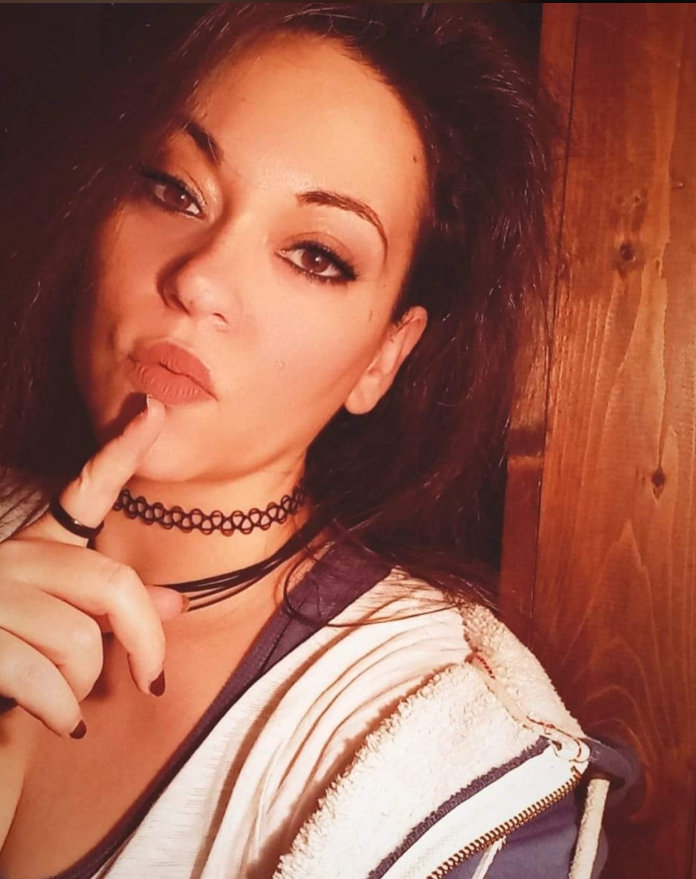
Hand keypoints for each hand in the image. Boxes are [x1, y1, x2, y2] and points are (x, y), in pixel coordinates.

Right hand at [0, 397, 185, 736]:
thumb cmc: (18, 664)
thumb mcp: (68, 631)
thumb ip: (115, 611)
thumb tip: (178, 601)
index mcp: (39, 547)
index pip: (86, 493)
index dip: (121, 451)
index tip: (153, 411)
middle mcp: (12, 557)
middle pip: (112, 582)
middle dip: (145, 640)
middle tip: (152, 678)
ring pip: (79, 639)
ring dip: (86, 686)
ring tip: (71, 701)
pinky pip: (43, 679)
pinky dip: (62, 711)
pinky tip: (59, 720)